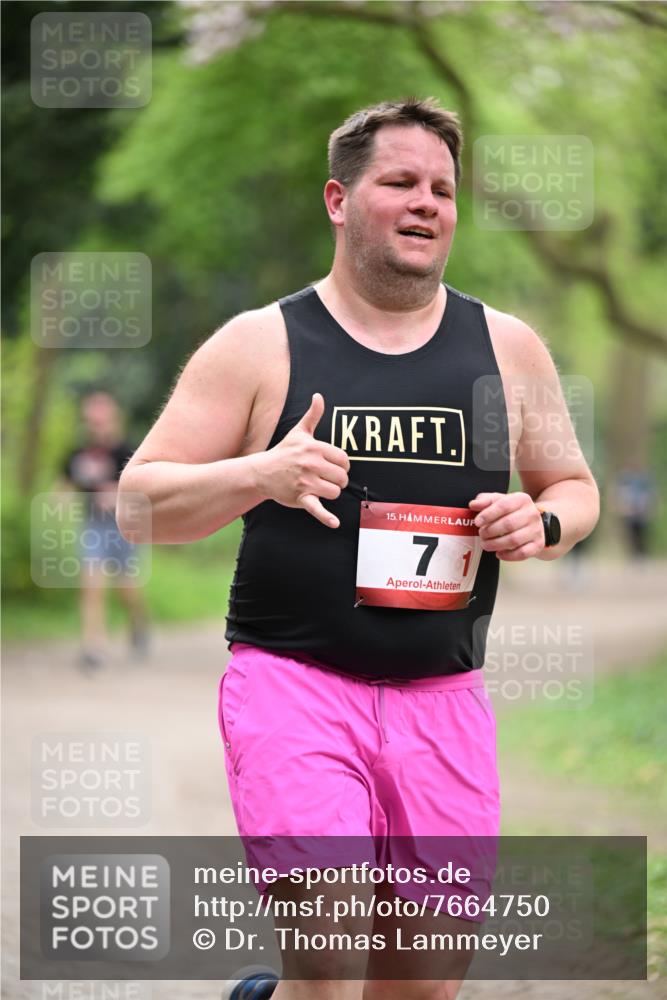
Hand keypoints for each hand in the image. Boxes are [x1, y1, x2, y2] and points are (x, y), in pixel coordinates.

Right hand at [254, 393, 349, 528]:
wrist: (261, 471)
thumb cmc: (284, 452)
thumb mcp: (299, 432)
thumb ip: (312, 415)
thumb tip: (319, 396)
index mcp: (314, 448)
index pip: (344, 460)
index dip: (341, 465)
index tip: (332, 466)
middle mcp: (311, 464)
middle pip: (342, 477)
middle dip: (336, 480)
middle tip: (324, 478)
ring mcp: (305, 482)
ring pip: (334, 492)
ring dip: (330, 492)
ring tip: (318, 487)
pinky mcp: (300, 498)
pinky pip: (317, 509)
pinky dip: (326, 517)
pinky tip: (334, 522)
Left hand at [469, 491, 544, 560]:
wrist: (534, 522)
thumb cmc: (512, 512)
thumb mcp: (499, 501)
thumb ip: (485, 501)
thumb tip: (474, 505)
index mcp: (521, 499)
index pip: (503, 505)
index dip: (488, 515)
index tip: (477, 522)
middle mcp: (531, 513)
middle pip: (508, 524)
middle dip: (490, 531)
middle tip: (481, 534)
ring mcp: (536, 530)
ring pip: (514, 540)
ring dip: (495, 544)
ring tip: (485, 544)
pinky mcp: (537, 544)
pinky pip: (522, 553)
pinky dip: (508, 556)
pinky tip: (498, 553)